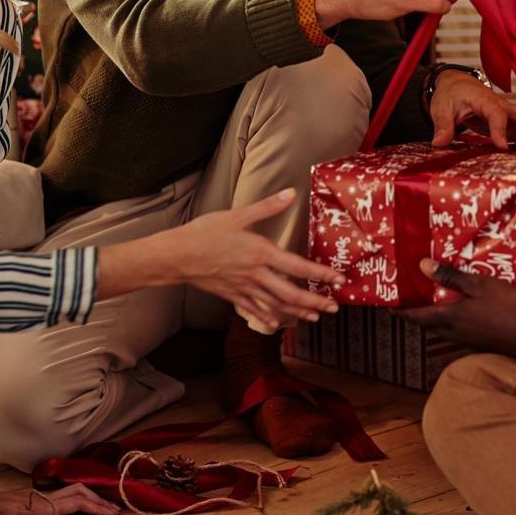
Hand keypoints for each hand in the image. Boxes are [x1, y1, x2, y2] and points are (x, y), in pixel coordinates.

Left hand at [0, 482, 118, 514]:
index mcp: (43, 502)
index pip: (76, 501)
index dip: (95, 507)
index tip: (112, 512)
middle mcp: (45, 496)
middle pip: (79, 493)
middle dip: (99, 500)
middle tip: (116, 508)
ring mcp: (40, 496)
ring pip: (73, 491)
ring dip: (91, 497)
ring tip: (104, 504)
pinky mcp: (35, 499)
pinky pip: (64, 496)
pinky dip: (79, 498)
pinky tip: (80, 502)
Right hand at [169, 189, 344, 331]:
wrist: (177, 256)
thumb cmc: (205, 232)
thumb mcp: (238, 216)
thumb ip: (267, 207)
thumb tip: (291, 193)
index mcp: (260, 253)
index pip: (298, 267)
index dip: (320, 275)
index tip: (338, 280)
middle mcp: (256, 275)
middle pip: (291, 294)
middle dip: (315, 302)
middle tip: (333, 307)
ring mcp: (244, 288)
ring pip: (276, 305)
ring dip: (297, 312)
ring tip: (315, 317)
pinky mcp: (233, 295)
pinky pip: (255, 309)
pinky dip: (269, 317)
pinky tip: (278, 321)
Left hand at [397, 259, 515, 358]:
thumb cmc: (504, 307)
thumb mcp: (478, 285)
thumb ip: (450, 276)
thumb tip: (422, 266)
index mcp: (448, 317)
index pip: (415, 316)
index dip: (400, 310)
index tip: (389, 304)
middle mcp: (452, 332)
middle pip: (426, 323)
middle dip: (416, 312)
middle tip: (410, 297)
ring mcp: (466, 339)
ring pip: (442, 327)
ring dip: (434, 315)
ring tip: (433, 300)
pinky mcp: (479, 342)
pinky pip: (457, 330)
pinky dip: (451, 319)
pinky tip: (461, 310)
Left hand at [429, 70, 515, 150]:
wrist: (456, 85)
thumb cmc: (450, 94)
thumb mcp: (441, 108)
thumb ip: (442, 125)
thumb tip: (438, 143)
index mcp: (484, 98)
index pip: (496, 113)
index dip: (500, 129)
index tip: (502, 146)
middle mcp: (500, 105)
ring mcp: (506, 113)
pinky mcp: (506, 122)